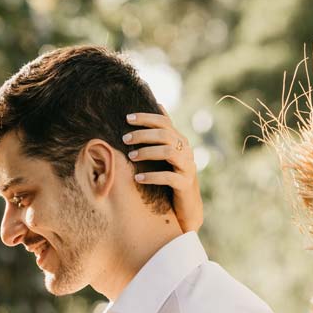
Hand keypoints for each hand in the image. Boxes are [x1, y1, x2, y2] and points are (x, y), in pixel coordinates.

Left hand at [123, 105, 202, 232]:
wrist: (187, 208)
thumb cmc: (173, 178)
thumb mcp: (168, 154)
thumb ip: (163, 134)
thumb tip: (158, 104)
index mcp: (180, 141)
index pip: (164, 122)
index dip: (146, 118)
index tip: (127, 118)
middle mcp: (186, 151)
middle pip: (165, 135)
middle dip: (143, 134)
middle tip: (124, 139)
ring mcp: (188, 167)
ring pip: (169, 152)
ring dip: (147, 152)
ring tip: (131, 157)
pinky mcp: (185, 184)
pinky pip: (169, 177)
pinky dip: (152, 176)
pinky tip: (138, 179)